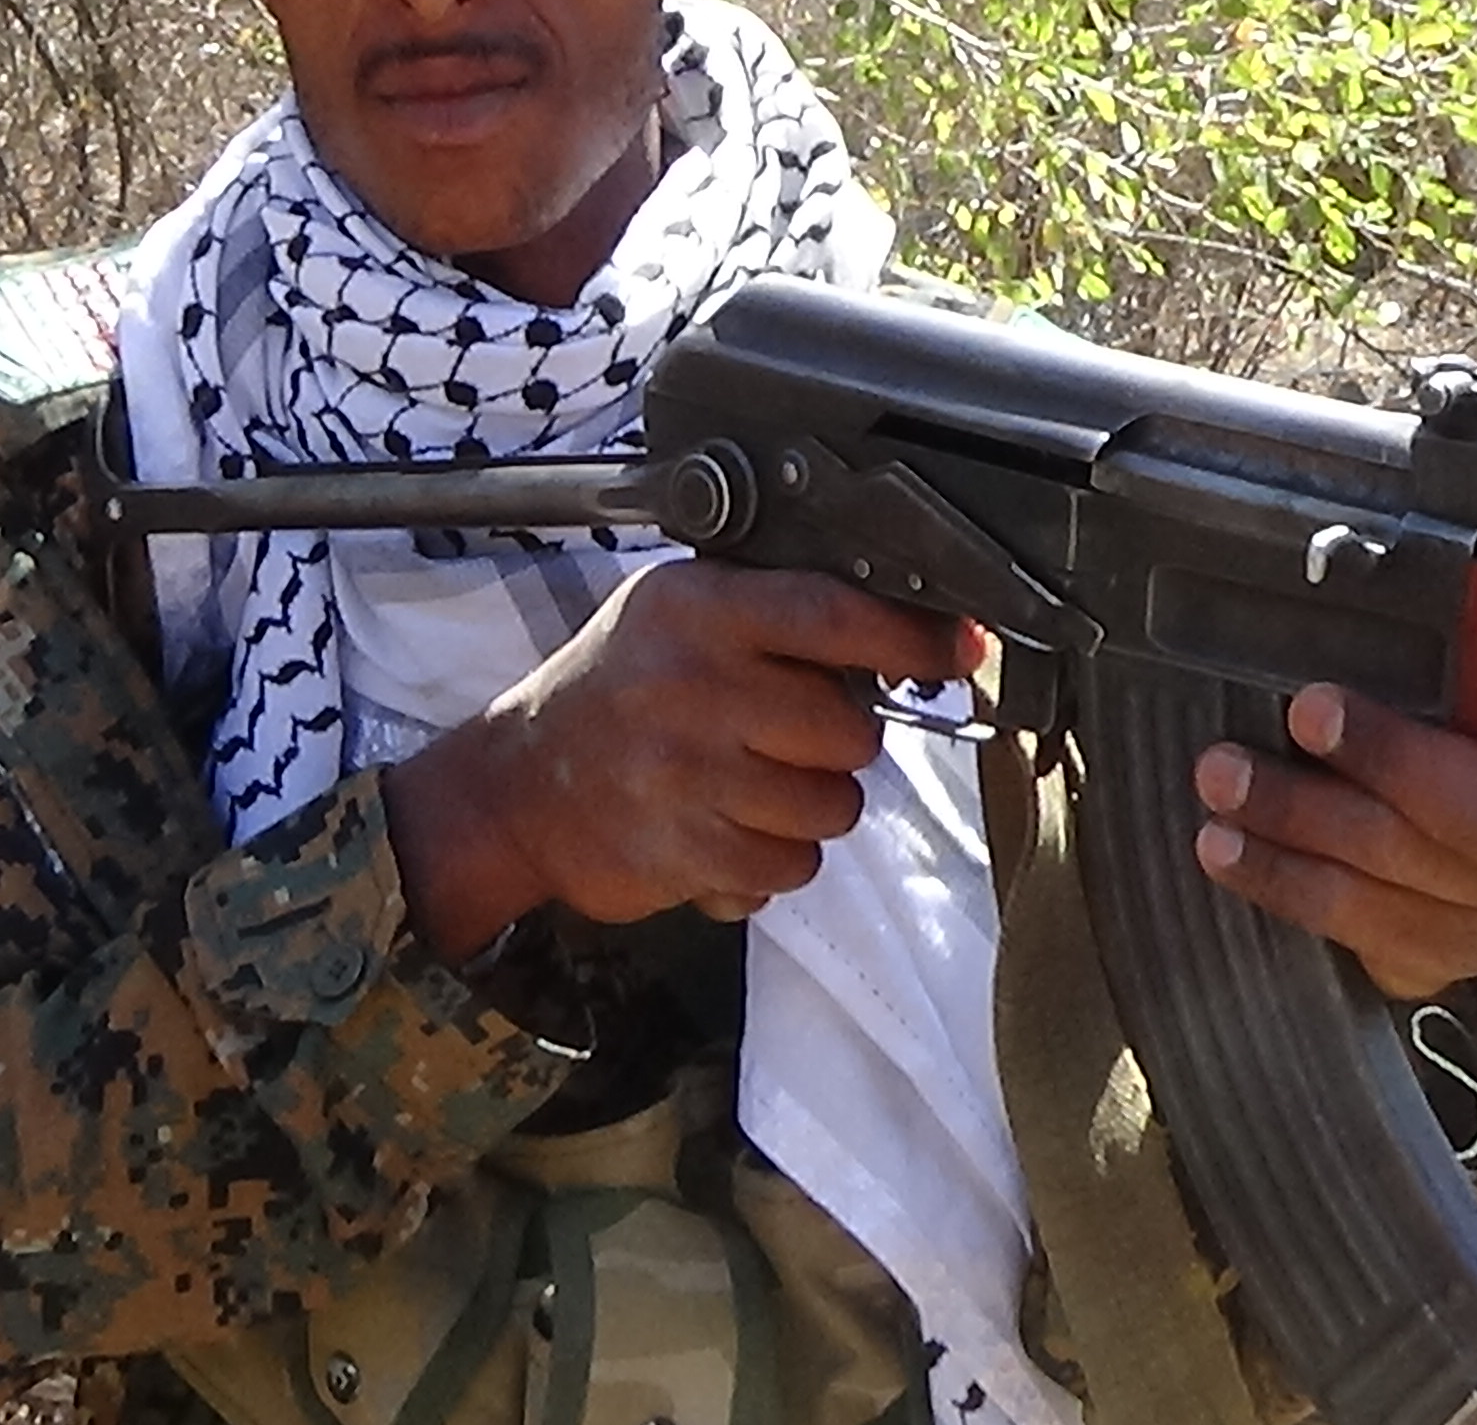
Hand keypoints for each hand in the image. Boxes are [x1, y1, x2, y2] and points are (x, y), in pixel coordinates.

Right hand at [386, 560, 975, 951]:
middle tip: (792, 737)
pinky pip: (791, 864)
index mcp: (696, 611)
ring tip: (751, 784)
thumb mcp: (675, 617)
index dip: (911, 636)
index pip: (831, 613)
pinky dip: (775, 857)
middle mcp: (692, 687)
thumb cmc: (614, 692)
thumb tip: (909, 635)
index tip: (961, 649)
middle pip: (848, 729)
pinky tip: (727, 828)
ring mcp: (687, 775)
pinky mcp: (685, 852)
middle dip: (841, 742)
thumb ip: (772, 616)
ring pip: (833, 805)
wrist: (515, 790)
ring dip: (812, 805)